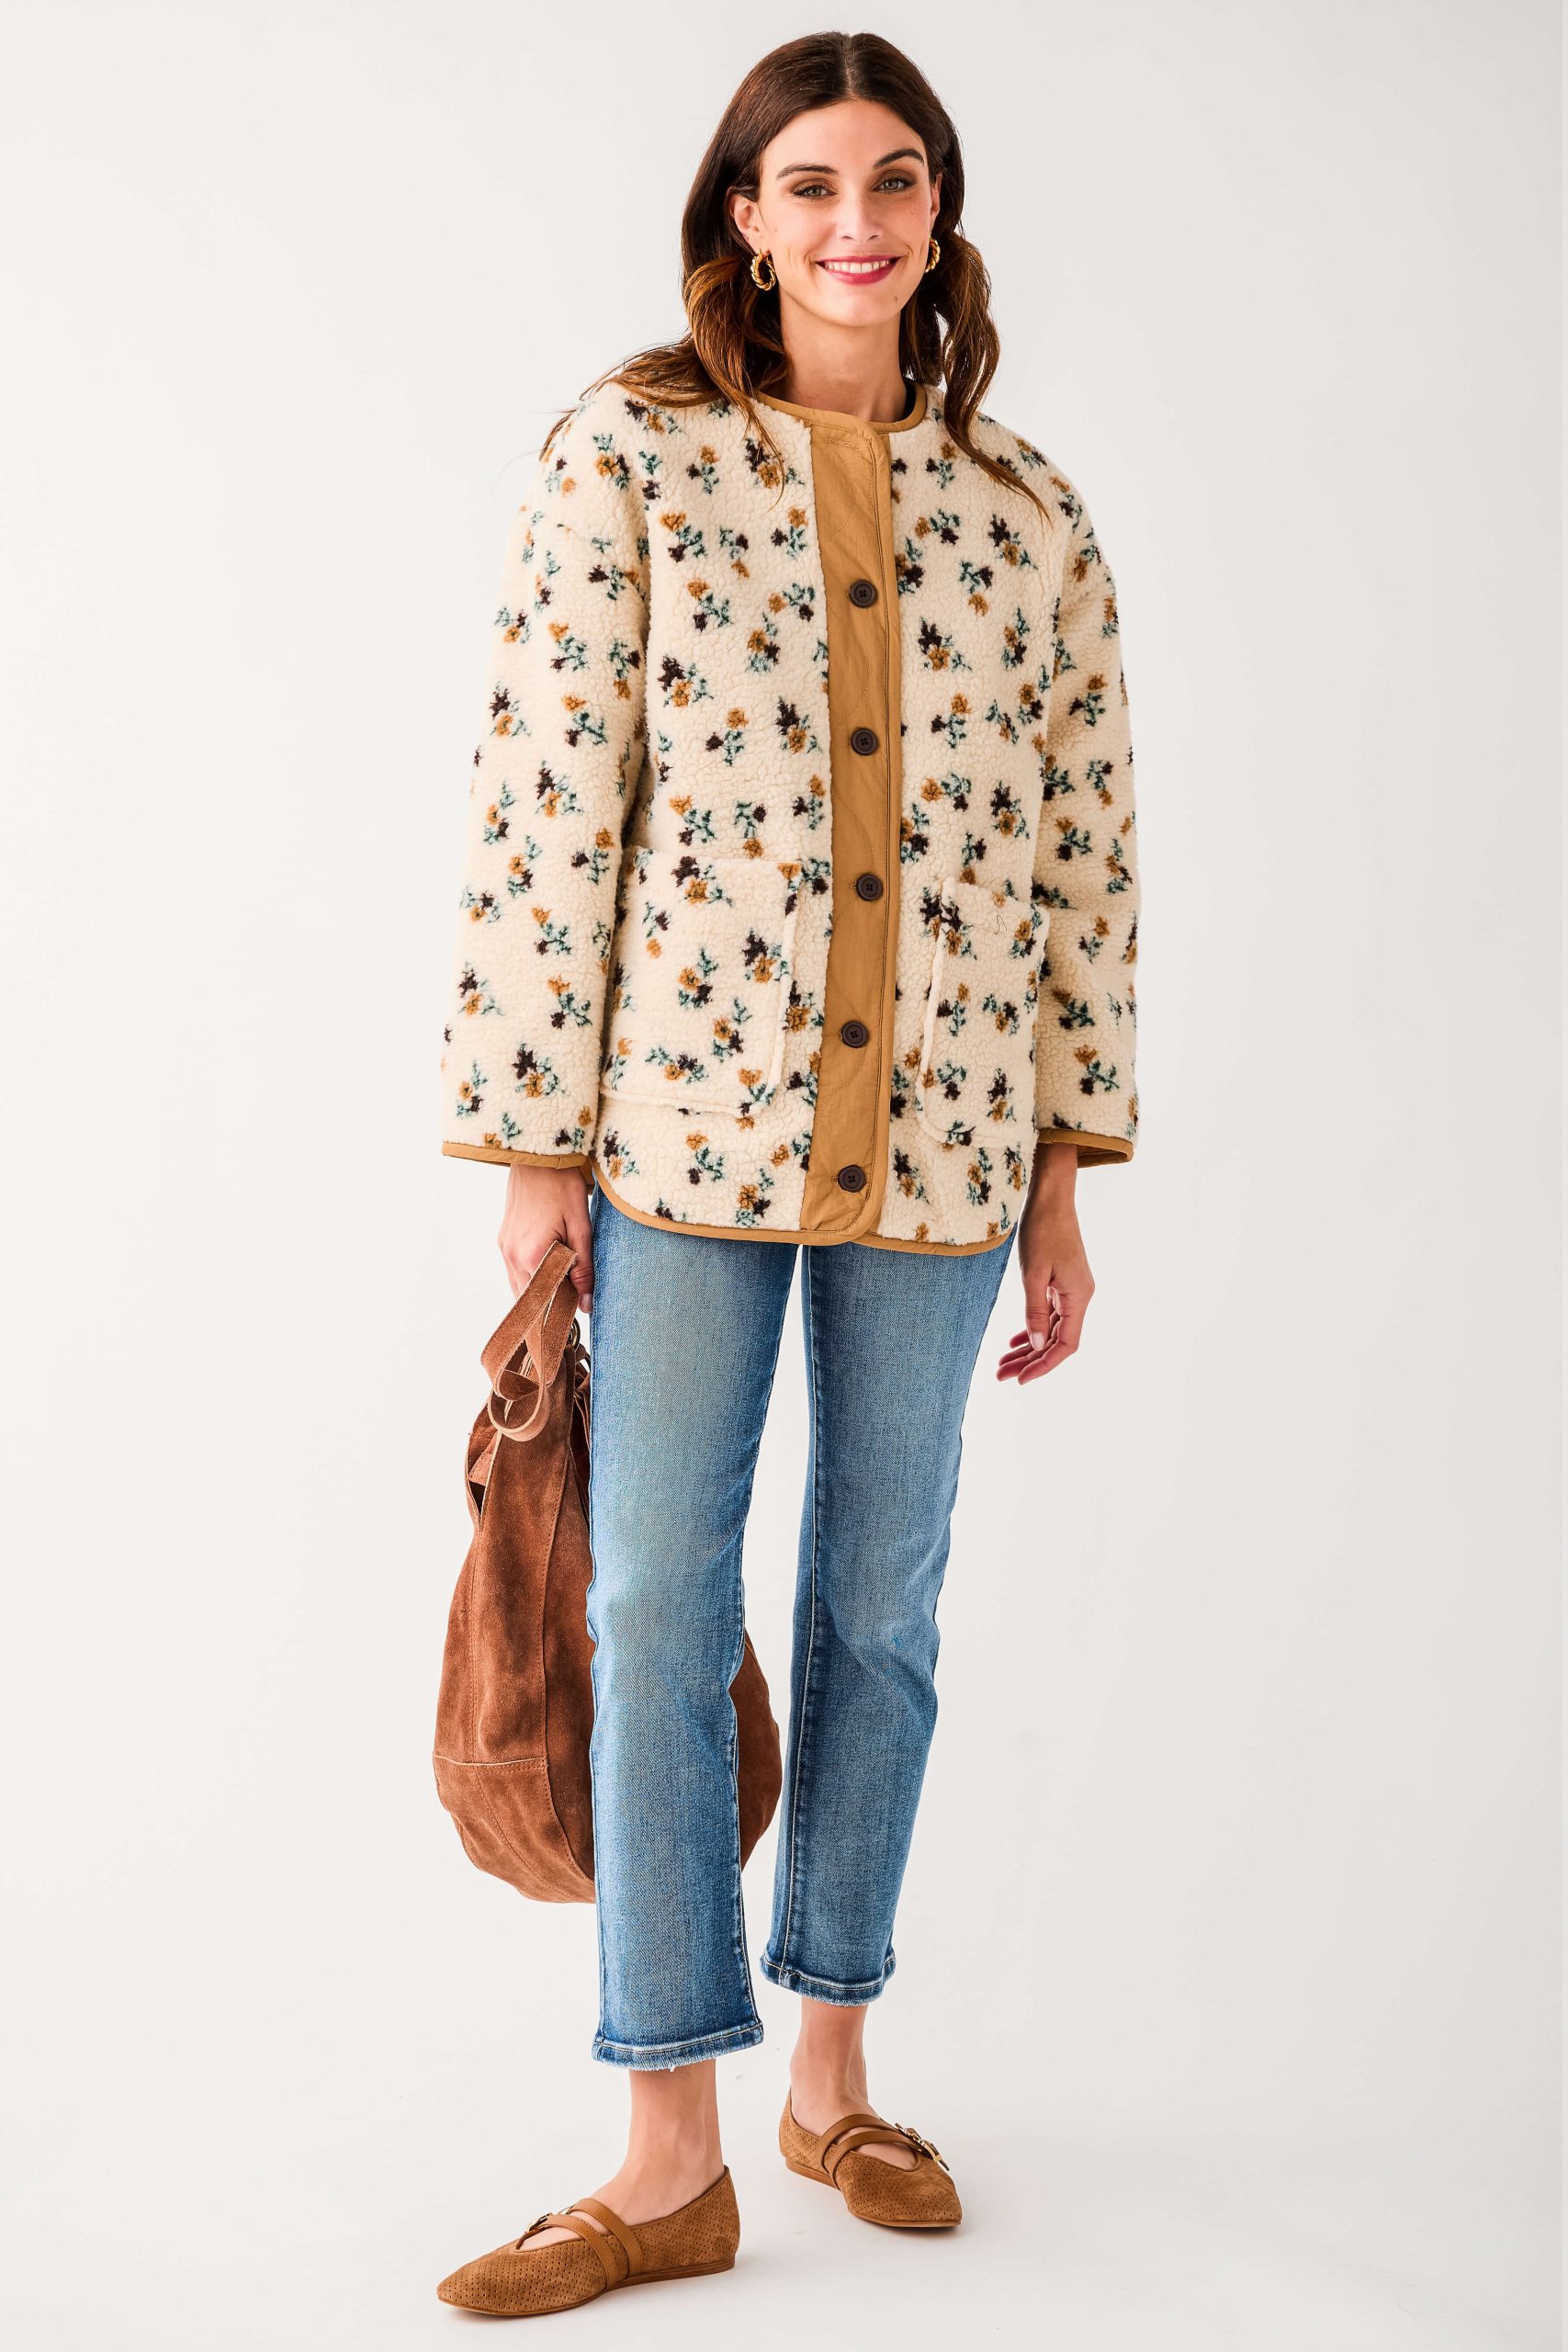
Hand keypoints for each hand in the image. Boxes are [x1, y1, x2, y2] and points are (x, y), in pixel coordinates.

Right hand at [497, 1163, 594, 1311]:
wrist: (538, 1156)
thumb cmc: (562, 1186)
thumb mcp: (581, 1227)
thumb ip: (583, 1268)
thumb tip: (585, 1304)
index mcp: (531, 1255)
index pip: (545, 1301)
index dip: (563, 1311)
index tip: (580, 1311)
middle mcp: (511, 1256)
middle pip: (528, 1300)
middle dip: (550, 1306)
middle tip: (574, 1304)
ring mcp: (504, 1248)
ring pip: (518, 1288)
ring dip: (538, 1294)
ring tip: (563, 1291)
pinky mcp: (503, 1240)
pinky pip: (514, 1272)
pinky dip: (529, 1279)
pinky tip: (548, 1275)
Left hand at [999, 1145, 1093, 1385]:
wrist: (1051, 1197)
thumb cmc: (1042, 1230)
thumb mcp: (1033, 1273)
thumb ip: (1034, 1311)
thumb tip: (1035, 1346)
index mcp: (1078, 1297)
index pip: (1065, 1345)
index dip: (1044, 1365)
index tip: (1020, 1379)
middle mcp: (1080, 1296)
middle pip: (1057, 1341)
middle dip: (1031, 1361)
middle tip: (1002, 1376)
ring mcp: (1072, 1289)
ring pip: (1052, 1329)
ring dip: (1029, 1347)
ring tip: (1003, 1363)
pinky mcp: (1063, 1281)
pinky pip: (1049, 1314)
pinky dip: (1033, 1328)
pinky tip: (1015, 1340)